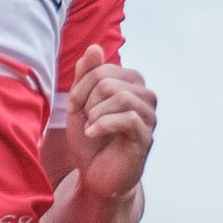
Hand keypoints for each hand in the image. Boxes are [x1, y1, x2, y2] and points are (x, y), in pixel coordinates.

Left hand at [61, 47, 155, 201]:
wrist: (95, 175)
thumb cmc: (90, 139)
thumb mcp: (80, 105)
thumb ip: (85, 76)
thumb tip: (94, 48)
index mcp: (130, 84)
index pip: (102, 70)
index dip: (81, 87)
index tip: (74, 106)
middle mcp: (144, 96)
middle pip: (109, 82)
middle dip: (87, 101)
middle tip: (84, 118)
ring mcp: (148, 117)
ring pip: (121, 97)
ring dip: (96, 114)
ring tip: (91, 127)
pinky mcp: (146, 137)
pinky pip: (127, 118)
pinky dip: (103, 125)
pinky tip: (93, 134)